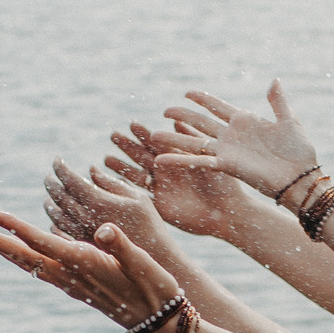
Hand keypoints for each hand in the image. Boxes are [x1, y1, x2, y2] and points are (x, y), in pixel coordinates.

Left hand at [0, 211, 179, 332]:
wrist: (160, 324)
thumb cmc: (156, 290)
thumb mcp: (144, 264)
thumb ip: (122, 246)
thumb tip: (104, 230)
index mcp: (83, 263)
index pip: (40, 241)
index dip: (13, 227)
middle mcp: (71, 276)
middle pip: (23, 257)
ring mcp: (71, 284)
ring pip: (29, 265)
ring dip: (4, 251)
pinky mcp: (77, 288)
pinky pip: (41, 270)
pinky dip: (23, 259)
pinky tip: (19, 254)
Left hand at [45, 158, 167, 252]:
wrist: (154, 262)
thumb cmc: (150, 227)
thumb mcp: (137, 199)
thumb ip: (111, 183)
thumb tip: (91, 170)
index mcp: (98, 203)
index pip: (70, 180)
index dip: (61, 167)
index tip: (57, 159)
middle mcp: (85, 220)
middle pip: (60, 198)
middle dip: (53, 183)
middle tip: (51, 177)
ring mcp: (82, 237)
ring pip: (57, 217)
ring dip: (51, 204)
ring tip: (50, 197)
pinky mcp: (84, 251)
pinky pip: (62, 234)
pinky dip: (56, 223)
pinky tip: (57, 220)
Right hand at [106, 124, 251, 237]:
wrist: (227, 212)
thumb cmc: (224, 183)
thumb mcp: (208, 157)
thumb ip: (192, 140)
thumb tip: (178, 121)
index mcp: (178, 157)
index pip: (157, 142)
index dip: (144, 134)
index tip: (132, 123)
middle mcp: (167, 171)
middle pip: (142, 156)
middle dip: (128, 146)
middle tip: (113, 135)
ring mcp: (161, 188)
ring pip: (137, 175)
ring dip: (122, 167)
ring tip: (106, 158)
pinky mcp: (160, 205)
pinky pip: (140, 196)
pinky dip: (126, 190)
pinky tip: (114, 183)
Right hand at [151, 81, 320, 201]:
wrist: (301, 177)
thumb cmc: (299, 151)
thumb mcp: (289, 121)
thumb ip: (278, 102)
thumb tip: (274, 80)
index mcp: (245, 122)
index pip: (218, 106)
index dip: (203, 99)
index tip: (187, 92)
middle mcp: (232, 136)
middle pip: (200, 122)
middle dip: (182, 116)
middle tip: (165, 110)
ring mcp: (227, 150)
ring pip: (194, 141)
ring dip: (174, 139)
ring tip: (153, 136)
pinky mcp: (226, 165)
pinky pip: (199, 161)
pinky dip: (180, 160)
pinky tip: (161, 159)